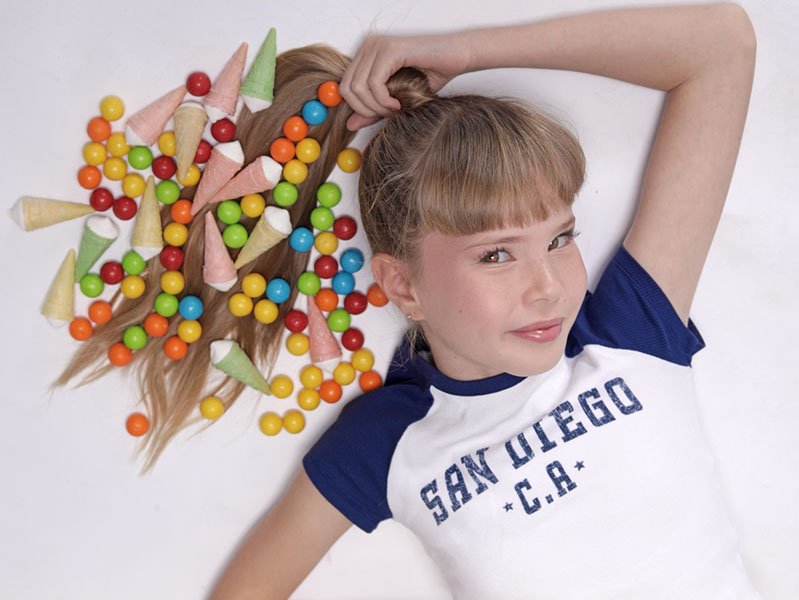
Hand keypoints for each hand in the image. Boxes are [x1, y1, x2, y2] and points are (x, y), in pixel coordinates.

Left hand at [340, 33, 471, 129]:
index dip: (359, 108)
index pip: (344, 87)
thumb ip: (372, 110)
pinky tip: (399, 103)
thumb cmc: (431, 75)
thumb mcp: (395, 99)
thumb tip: (349, 125)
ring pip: (358, 87)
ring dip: (377, 107)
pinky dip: (384, 100)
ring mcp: (377, 46)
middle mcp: (368, 46)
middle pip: (347, 88)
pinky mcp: (389, 50)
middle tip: (389, 114)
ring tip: (396, 109)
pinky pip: (374, 84)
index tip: (382, 114)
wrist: (457, 58)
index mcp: (366, 55)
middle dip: (366, 110)